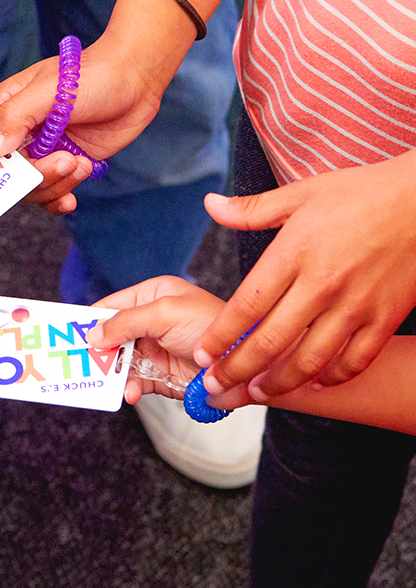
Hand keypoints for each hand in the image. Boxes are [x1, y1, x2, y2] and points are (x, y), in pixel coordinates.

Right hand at [0, 33, 166, 211]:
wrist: (136, 79)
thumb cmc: (91, 74)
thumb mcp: (50, 90)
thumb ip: (17, 115)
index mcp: (6, 110)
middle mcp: (21, 134)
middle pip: (7, 174)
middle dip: (34, 177)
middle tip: (64, 162)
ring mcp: (43, 151)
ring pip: (31, 187)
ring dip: (55, 184)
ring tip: (79, 163)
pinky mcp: (66, 162)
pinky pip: (53, 192)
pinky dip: (59, 200)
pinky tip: (70, 199)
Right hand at [89, 277, 252, 409]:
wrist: (247, 364)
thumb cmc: (212, 327)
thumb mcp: (164, 313)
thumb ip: (125, 322)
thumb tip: (93, 334)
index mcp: (154, 296)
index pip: (112, 305)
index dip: (90, 318)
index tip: (67, 331)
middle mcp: (153, 321)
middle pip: (112, 335)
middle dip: (97, 349)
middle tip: (78, 360)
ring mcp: (157, 349)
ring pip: (120, 361)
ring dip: (112, 372)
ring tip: (101, 381)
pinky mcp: (163, 375)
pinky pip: (136, 381)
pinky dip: (129, 388)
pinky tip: (129, 392)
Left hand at [198, 151, 415, 399]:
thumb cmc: (363, 193)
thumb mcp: (301, 193)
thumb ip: (253, 209)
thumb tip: (210, 204)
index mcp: (293, 252)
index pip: (246, 306)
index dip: (220, 336)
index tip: (200, 355)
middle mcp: (321, 284)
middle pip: (270, 341)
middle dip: (237, 370)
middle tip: (215, 387)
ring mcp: (356, 305)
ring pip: (310, 359)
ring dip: (280, 382)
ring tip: (258, 394)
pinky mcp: (386, 317)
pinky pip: (355, 359)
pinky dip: (333, 376)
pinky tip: (314, 381)